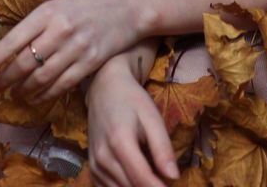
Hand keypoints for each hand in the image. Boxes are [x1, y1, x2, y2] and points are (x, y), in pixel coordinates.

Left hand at [0, 0, 141, 103]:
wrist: (126, 6)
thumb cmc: (87, 5)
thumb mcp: (59, 5)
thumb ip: (36, 24)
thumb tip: (9, 48)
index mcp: (48, 11)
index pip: (13, 40)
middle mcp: (60, 29)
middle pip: (25, 62)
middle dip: (5, 79)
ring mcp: (76, 46)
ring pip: (42, 76)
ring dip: (24, 90)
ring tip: (14, 95)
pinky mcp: (90, 62)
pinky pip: (62, 84)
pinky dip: (45, 94)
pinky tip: (36, 98)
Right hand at [87, 57, 179, 186]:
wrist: (104, 89)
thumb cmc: (131, 100)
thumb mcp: (152, 116)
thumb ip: (162, 147)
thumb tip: (173, 176)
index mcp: (119, 140)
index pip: (141, 179)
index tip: (173, 185)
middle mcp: (102, 157)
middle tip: (165, 178)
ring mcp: (95, 166)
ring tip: (152, 174)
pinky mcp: (92, 171)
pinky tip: (136, 176)